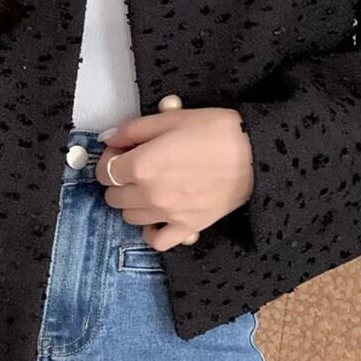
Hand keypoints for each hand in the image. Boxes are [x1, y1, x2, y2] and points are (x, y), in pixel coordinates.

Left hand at [95, 107, 253, 251]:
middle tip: (135, 167)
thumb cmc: (214, 131)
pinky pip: (157, 241)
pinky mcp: (187, 227)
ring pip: (130, 217)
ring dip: (132, 203)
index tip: (120, 151)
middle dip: (118, 181)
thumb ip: (133, 130)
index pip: (105, 171)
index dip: (109, 158)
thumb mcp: (170, 119)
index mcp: (141, 165)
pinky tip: (158, 216)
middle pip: (113, 197)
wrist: (255, 154)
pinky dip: (152, 231)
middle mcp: (149, 194)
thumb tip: (108, 139)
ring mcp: (167, 214)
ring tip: (149, 187)